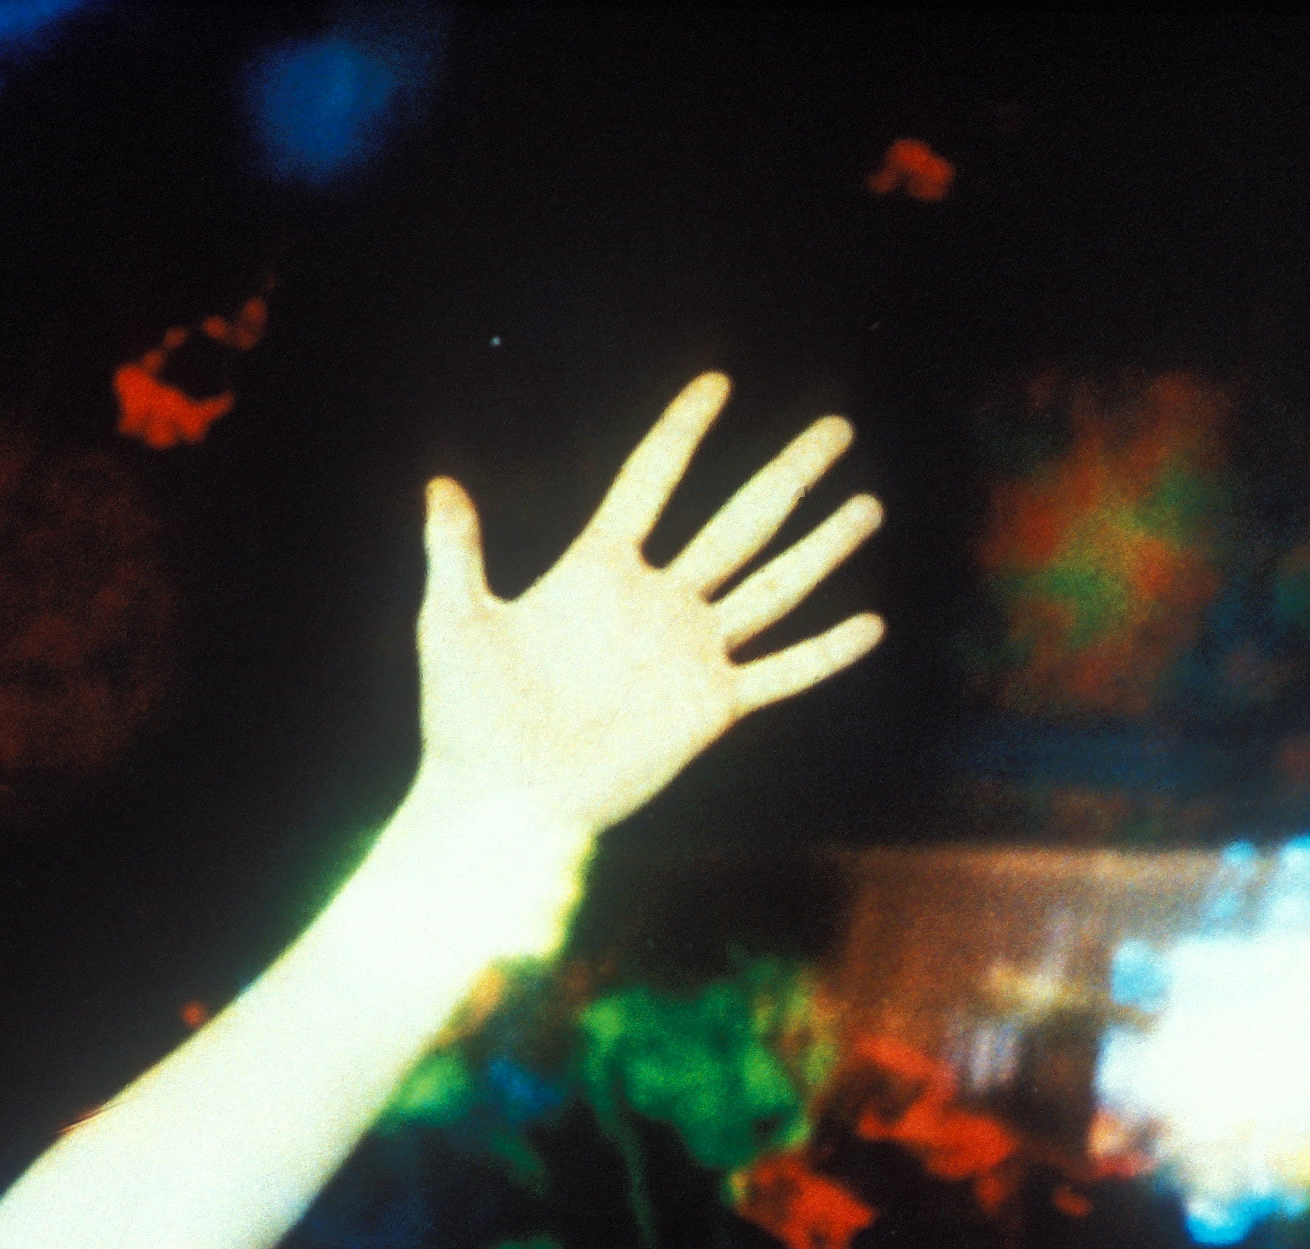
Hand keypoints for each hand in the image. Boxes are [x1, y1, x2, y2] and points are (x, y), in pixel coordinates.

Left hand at [415, 378, 881, 843]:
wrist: (499, 803)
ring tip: (867, 504)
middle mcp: (652, 606)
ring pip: (772, 587)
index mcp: (595, 573)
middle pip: (736, 523)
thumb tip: (438, 483)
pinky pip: (780, 674)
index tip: (716, 383)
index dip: (681, 433)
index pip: (649, 484)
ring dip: (821, 548)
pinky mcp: (707, 709)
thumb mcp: (454, 624)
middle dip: (789, 476)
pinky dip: (825, 653)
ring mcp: (685, 656)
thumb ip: (455, 552)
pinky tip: (870, 624)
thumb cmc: (466, 719)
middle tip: (835, 429)